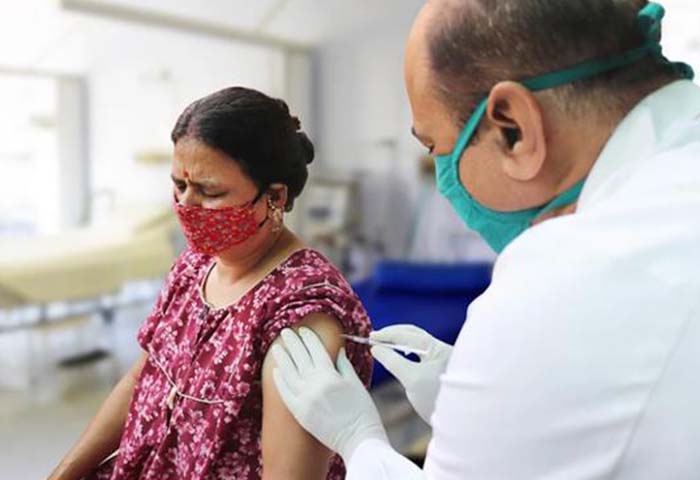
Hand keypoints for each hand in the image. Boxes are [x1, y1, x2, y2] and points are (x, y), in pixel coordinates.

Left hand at [271, 327, 388, 462]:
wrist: (358, 439)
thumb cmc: (362, 411)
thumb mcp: (356, 383)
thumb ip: (344, 365)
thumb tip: (338, 350)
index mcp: (330, 375)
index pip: (316, 350)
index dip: (309, 338)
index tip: (303, 330)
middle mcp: (315, 384)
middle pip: (300, 358)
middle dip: (292, 342)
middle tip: (285, 331)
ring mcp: (305, 398)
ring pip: (288, 373)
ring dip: (282, 358)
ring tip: (276, 347)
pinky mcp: (299, 412)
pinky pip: (285, 393)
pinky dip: (280, 381)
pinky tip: (276, 372)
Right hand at [370, 325, 452, 423]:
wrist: (457, 424)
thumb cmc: (435, 400)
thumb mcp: (411, 379)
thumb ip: (392, 361)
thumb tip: (376, 348)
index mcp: (440, 349)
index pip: (409, 334)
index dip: (388, 335)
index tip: (370, 338)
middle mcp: (443, 351)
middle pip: (414, 336)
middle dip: (393, 335)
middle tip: (374, 338)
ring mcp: (442, 362)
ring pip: (417, 345)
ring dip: (399, 343)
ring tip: (383, 346)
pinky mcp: (439, 373)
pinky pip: (420, 355)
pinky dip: (405, 353)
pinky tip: (397, 358)